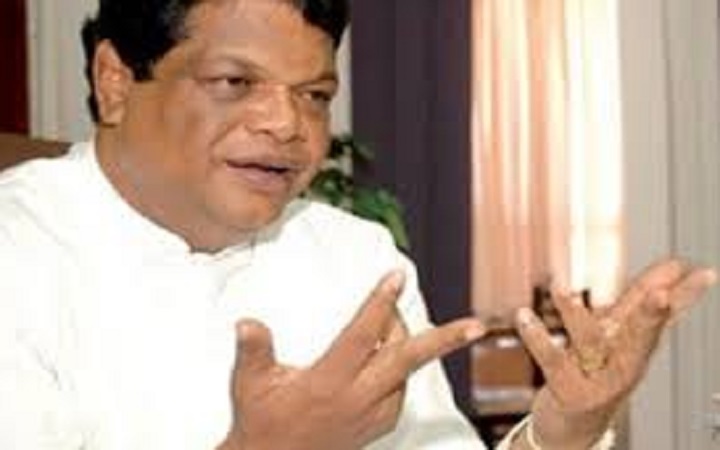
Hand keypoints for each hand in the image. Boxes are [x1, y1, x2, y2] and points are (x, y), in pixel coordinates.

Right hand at [219, 270, 485, 449]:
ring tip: (394, 320)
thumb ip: (253, 350)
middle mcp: (357, 399)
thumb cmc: (260, 422)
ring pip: (405, 375)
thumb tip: (247, 321)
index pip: (362, 335)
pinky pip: (399, 395)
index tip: (396, 275)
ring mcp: (370, 416)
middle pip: (407, 361)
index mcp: (328, 382)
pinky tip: (388, 357)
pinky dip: (400, 372)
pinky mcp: (375, 428)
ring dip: (411, 346)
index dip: (380, 303)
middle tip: (477, 325)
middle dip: (445, 340)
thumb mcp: (249, 385)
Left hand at [516, 259, 716, 448]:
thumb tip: (676, 265)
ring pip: (589, 343)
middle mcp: (620, 362)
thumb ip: (642, 300)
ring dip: (574, 314)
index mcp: (635, 345)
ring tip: (560, 286)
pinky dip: (536, 338)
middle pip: (639, 336)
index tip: (703, 273)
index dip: (682, 294)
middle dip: (651, 316)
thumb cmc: (599, 372)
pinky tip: (523, 314)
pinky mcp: (568, 389)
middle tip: (662, 295)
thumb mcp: (622, 335)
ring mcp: (596, 379)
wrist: (573, 426)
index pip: (662, 315)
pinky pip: (551, 360)